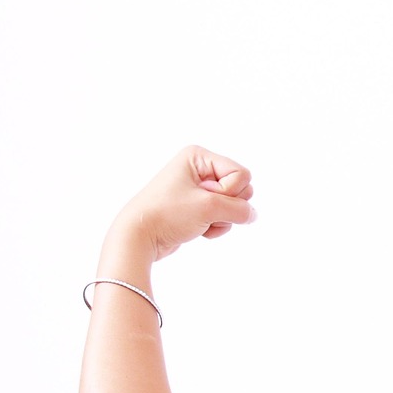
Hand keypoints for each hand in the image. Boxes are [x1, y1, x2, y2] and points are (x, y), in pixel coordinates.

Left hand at [111, 145, 256, 261]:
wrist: (139, 236)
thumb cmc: (167, 214)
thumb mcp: (209, 208)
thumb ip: (240, 210)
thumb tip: (252, 215)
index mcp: (198, 156)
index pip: (241, 174)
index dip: (229, 191)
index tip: (204, 197)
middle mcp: (199, 169)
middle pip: (240, 188)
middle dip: (227, 206)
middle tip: (202, 210)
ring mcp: (199, 189)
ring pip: (233, 206)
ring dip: (221, 219)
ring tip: (197, 221)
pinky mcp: (198, 207)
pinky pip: (223, 217)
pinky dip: (215, 227)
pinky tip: (197, 229)